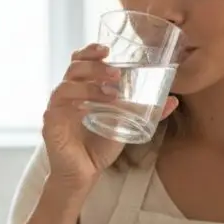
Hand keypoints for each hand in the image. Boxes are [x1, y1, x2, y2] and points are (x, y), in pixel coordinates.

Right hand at [42, 44, 177, 188]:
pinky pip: (58, 107)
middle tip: (116, 73)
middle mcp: (67, 94)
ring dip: (90, 86)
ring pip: (66, 85)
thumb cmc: (101, 145)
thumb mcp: (127, 124)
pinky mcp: (51, 124)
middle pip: (74, 67)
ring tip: (112, 93)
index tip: (107, 49)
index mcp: (82, 88)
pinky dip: (75, 104)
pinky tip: (89, 107)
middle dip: (95, 66)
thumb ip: (146, 111)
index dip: (90, 51)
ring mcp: (57, 108)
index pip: (80, 60)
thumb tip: (172, 100)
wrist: (85, 173)